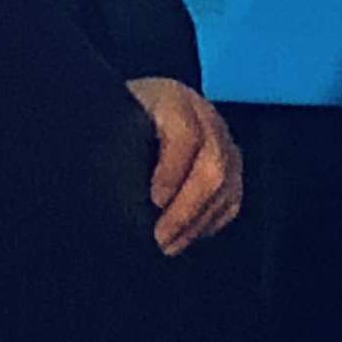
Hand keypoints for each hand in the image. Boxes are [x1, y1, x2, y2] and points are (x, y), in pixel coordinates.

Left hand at [129, 75, 242, 253]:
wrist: (128, 114)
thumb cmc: (113, 125)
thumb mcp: (109, 126)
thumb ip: (115, 151)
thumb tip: (114, 190)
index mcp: (169, 97)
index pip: (186, 134)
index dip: (172, 171)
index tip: (154, 202)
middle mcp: (202, 114)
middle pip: (214, 163)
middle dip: (188, 208)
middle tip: (160, 237)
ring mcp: (220, 139)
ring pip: (227, 184)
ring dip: (198, 222)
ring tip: (168, 244)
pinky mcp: (229, 163)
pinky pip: (231, 196)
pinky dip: (211, 220)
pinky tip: (186, 234)